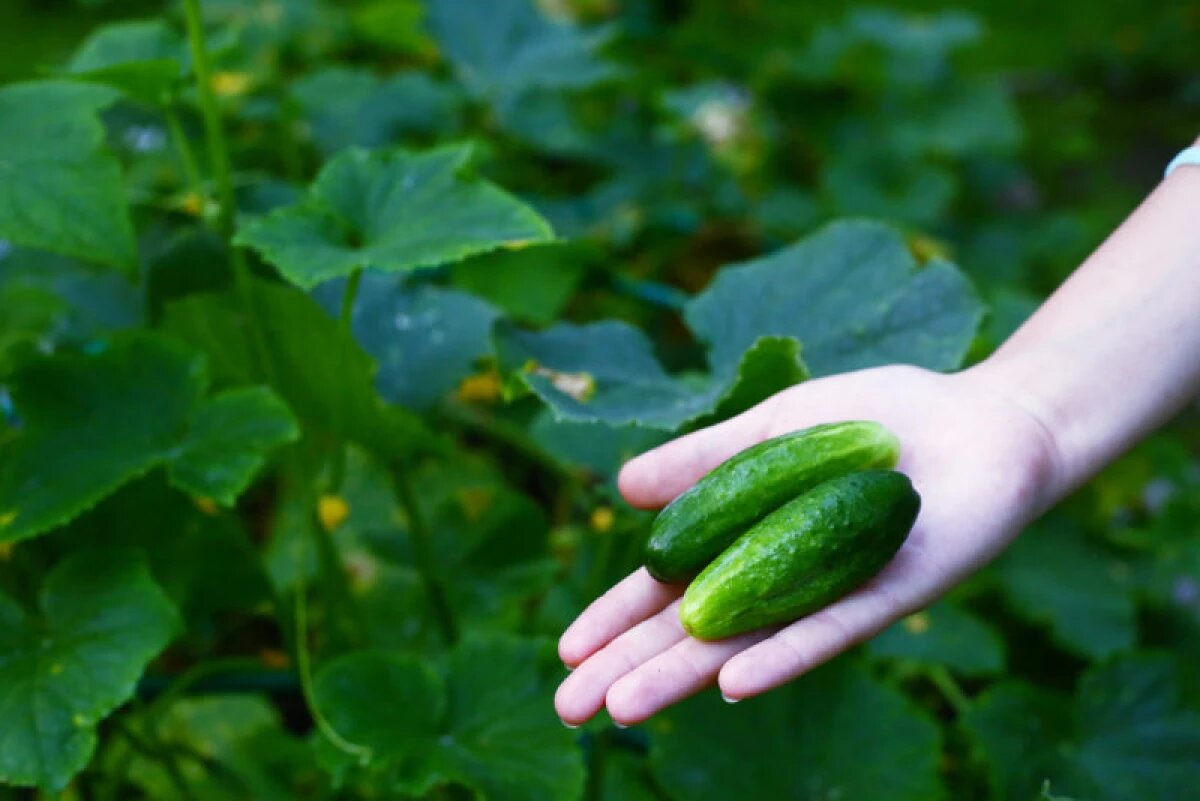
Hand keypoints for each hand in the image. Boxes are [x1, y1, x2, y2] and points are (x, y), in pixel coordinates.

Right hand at [554, 364, 1063, 725]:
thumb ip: (703, 459)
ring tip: (622, 709)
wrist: (982, 418)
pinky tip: (731, 684)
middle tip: (568, 709)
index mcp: (745, 539)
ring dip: (683, 677)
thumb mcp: (771, 427)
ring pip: (745, 647)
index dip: (615, 620)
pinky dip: (779, 657)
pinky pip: (825, 634)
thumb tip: (619, 488)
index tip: (565, 652)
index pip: (665, 590)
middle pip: (692, 634)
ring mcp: (827, 595)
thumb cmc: (877, 417)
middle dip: (629, 669)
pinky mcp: (884, 599)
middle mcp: (779, 580)